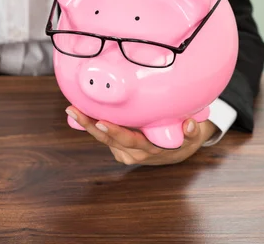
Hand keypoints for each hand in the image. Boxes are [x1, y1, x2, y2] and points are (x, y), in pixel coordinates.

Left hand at [66, 106, 217, 165]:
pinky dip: (93, 126)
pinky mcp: (119, 148)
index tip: (101, 121)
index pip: (129, 140)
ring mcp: (124, 152)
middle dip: (89, 125)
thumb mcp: (192, 137)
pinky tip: (82, 112)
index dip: (115, 132)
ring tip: (71, 110)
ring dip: (87, 125)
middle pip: (108, 139)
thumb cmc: (183, 138)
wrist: (178, 151)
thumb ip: (192, 132)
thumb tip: (190, 125)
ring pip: (103, 138)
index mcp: (150, 149)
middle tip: (73, 111)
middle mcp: (134, 153)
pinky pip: (105, 137)